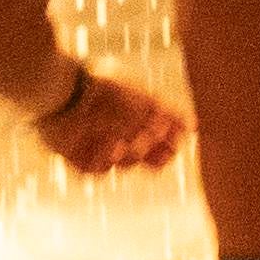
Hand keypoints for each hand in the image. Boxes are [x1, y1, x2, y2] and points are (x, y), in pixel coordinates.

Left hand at [24, 61, 185, 178]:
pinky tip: (107, 147)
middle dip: (152, 155)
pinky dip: (104, 161)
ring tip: (124, 143)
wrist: (65, 92)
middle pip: (141, 152)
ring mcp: (93, 141)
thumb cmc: (107, 90)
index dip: (168, 143)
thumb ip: (170, 115)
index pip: (156, 133)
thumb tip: (194, 127)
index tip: (176, 145)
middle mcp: (112, 126)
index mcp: (129, 108)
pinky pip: (96, 170)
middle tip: (157, 154)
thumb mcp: (145, 101)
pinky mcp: (74, 154)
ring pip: (122, 163)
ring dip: (129, 156)